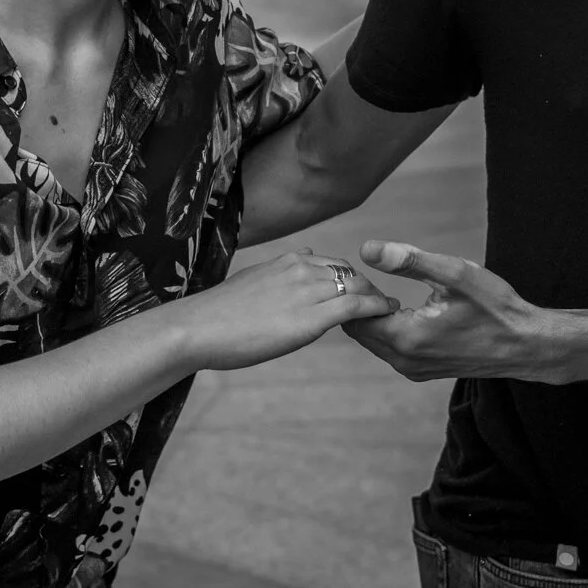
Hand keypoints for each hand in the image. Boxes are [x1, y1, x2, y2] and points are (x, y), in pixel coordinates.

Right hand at [172, 248, 395, 371]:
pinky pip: (356, 306)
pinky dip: (377, 308)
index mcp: (286, 261)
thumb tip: (299, 258)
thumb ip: (279, 274)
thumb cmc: (218, 314)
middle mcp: (300, 269)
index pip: (331, 263)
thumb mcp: (252, 280)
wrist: (199, 329)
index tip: (358, 290)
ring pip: (357, 286)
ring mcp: (307, 291)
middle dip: (368, 286)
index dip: (349, 277)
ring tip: (388, 308)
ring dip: (376, 297)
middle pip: (349, 272)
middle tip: (380, 301)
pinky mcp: (311, 318)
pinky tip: (387, 313)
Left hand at [341, 241, 555, 382]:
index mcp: (406, 338)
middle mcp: (404, 360)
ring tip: (391, 292)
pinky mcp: (423, 371)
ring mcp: (413, 369)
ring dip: (375, 318)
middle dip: (362, 305)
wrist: (525, 344)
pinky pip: (391, 350)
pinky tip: (407, 311)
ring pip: (374, 341)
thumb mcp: (455, 274)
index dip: (357, 292)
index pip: (355, 316)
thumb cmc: (495, 307)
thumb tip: (367, 250)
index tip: (369, 272)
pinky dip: (389, 330)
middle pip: (359, 331)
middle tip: (376, 278)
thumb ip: (409, 261)